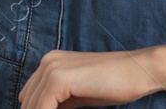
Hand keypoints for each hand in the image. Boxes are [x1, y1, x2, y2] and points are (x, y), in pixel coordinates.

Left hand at [17, 48, 161, 108]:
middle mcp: (47, 61)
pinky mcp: (59, 79)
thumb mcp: (80, 94)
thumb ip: (61, 101)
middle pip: (29, 100)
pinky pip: (43, 106)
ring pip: (33, 104)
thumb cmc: (113, 83)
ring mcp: (52, 69)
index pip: (31, 95)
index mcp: (50, 63)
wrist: (137, 71)